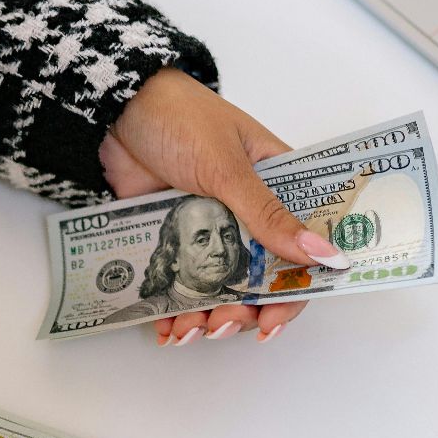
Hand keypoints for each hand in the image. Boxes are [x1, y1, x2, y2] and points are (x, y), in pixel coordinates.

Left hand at [102, 68, 350, 345]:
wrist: (114, 107)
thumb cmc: (178, 116)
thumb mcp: (228, 168)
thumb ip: (269, 216)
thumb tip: (324, 255)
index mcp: (276, 185)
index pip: (302, 245)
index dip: (295, 288)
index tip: (275, 319)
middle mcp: (246, 212)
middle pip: (259, 279)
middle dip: (244, 310)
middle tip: (223, 324)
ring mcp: (209, 228)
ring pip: (220, 288)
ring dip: (210, 317)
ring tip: (190, 330)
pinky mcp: (173, 238)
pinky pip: (181, 284)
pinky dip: (176, 311)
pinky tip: (168, 330)